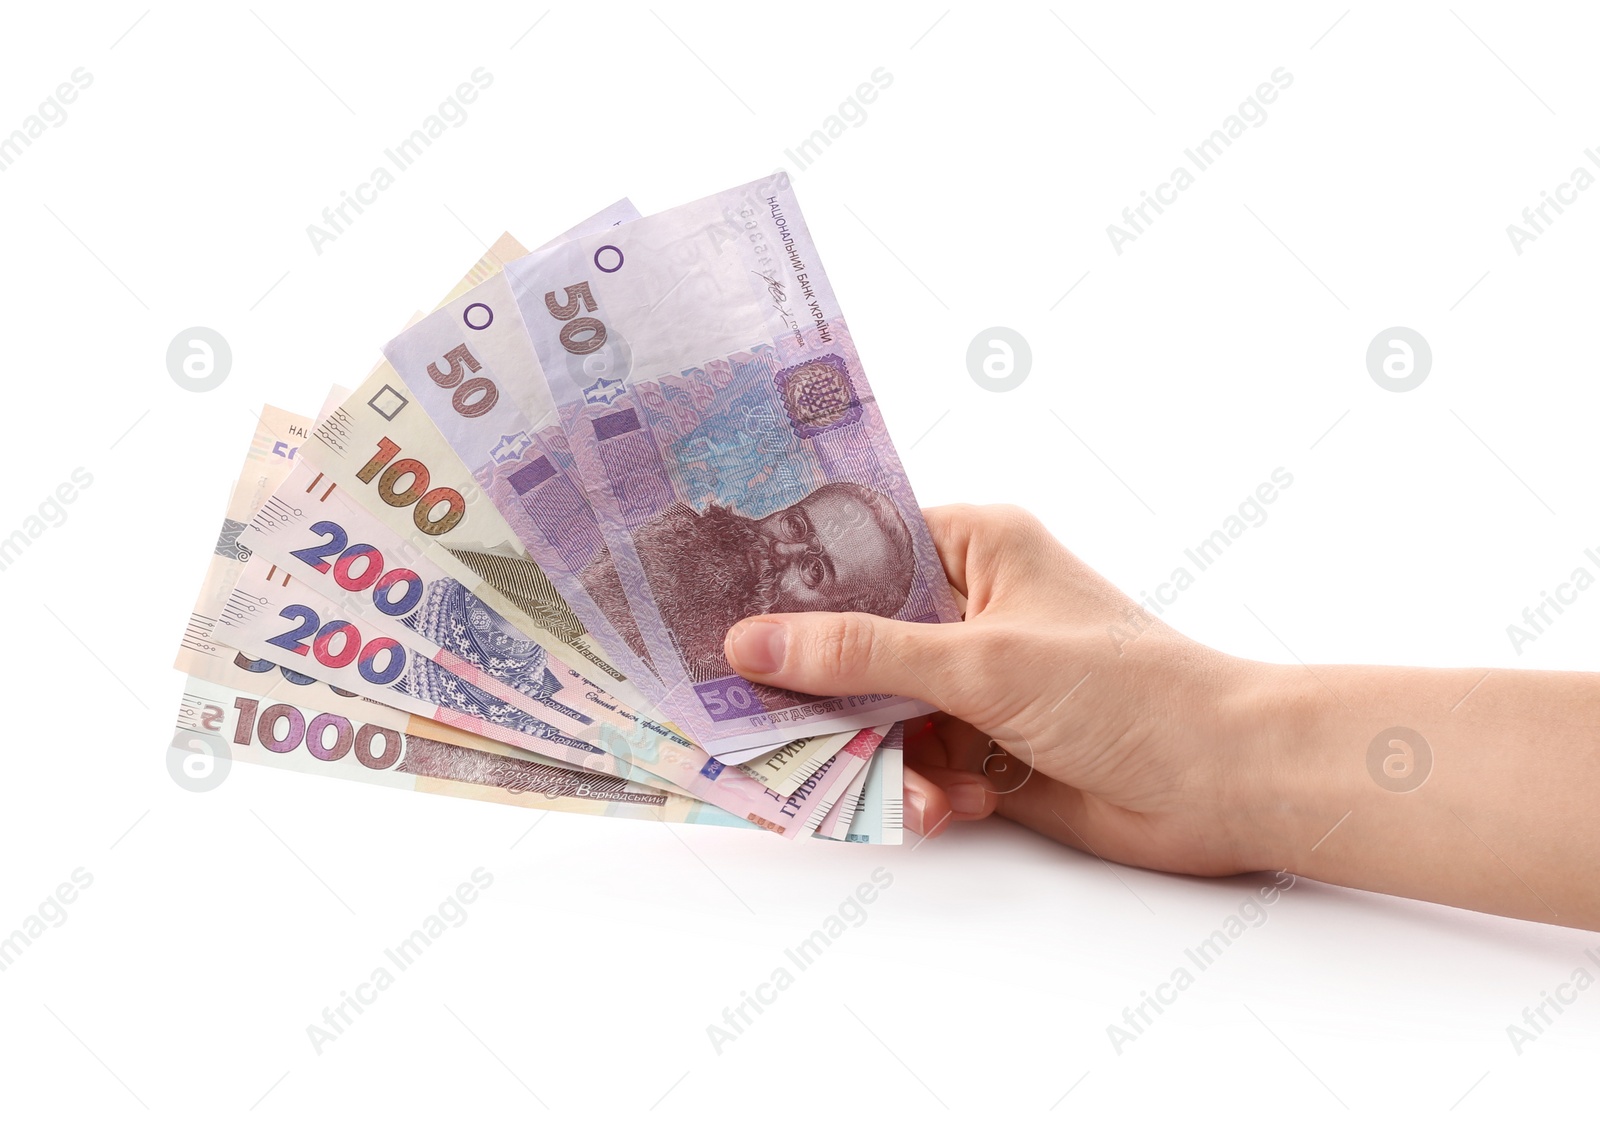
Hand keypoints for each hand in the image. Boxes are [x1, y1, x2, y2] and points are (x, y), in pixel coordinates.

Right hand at [724, 504, 1278, 876]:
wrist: (1222, 783)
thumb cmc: (1123, 689)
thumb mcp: (980, 660)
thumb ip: (860, 653)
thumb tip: (750, 641)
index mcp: (974, 547)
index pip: (857, 548)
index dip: (790, 584)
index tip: (722, 618)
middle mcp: (968, 607)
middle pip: (853, 643)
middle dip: (826, 694)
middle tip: (764, 726)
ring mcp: (974, 681)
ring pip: (876, 715)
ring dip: (882, 757)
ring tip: (917, 784)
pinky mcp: (983, 746)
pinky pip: (911, 762)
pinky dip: (920, 788)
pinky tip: (954, 803)